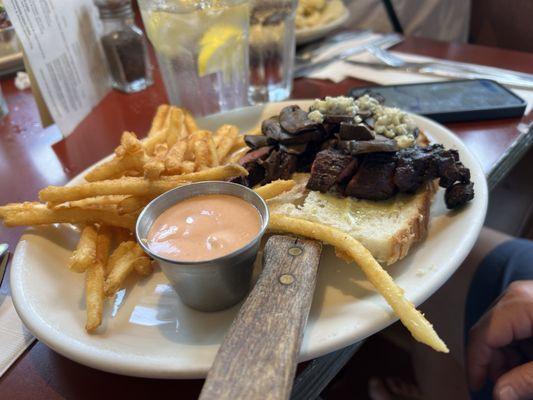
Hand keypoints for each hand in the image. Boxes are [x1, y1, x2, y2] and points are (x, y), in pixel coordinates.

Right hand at [467, 281, 532, 399]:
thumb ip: (525, 380)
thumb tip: (499, 394)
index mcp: (518, 304)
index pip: (482, 336)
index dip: (477, 365)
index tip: (478, 387)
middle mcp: (518, 295)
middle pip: (490, 331)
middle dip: (495, 362)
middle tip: (506, 387)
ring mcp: (527, 295)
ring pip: (503, 329)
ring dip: (509, 356)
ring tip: (524, 376)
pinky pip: (517, 324)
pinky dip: (521, 346)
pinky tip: (531, 361)